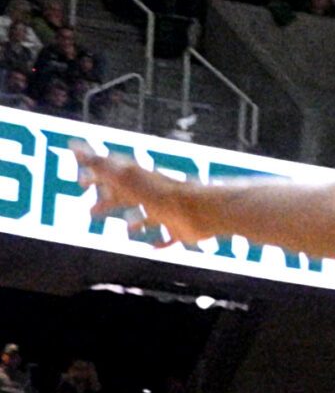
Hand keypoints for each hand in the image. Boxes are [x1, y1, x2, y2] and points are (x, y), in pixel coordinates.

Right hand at [73, 144, 220, 246]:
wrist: (201, 210)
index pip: (112, 176)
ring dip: (135, 221)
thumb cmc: (161, 194)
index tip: (80, 183)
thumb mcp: (125, 177)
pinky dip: (161, 241)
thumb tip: (75, 145)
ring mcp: (168, 212)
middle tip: (90, 212)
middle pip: (128, 198)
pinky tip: (154, 247)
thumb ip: (100, 164)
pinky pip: (169, 237)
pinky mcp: (181, 229)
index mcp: (140, 181)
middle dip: (109, 202)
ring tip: (126, 228)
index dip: (96, 179)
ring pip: (148, 216)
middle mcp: (153, 194)